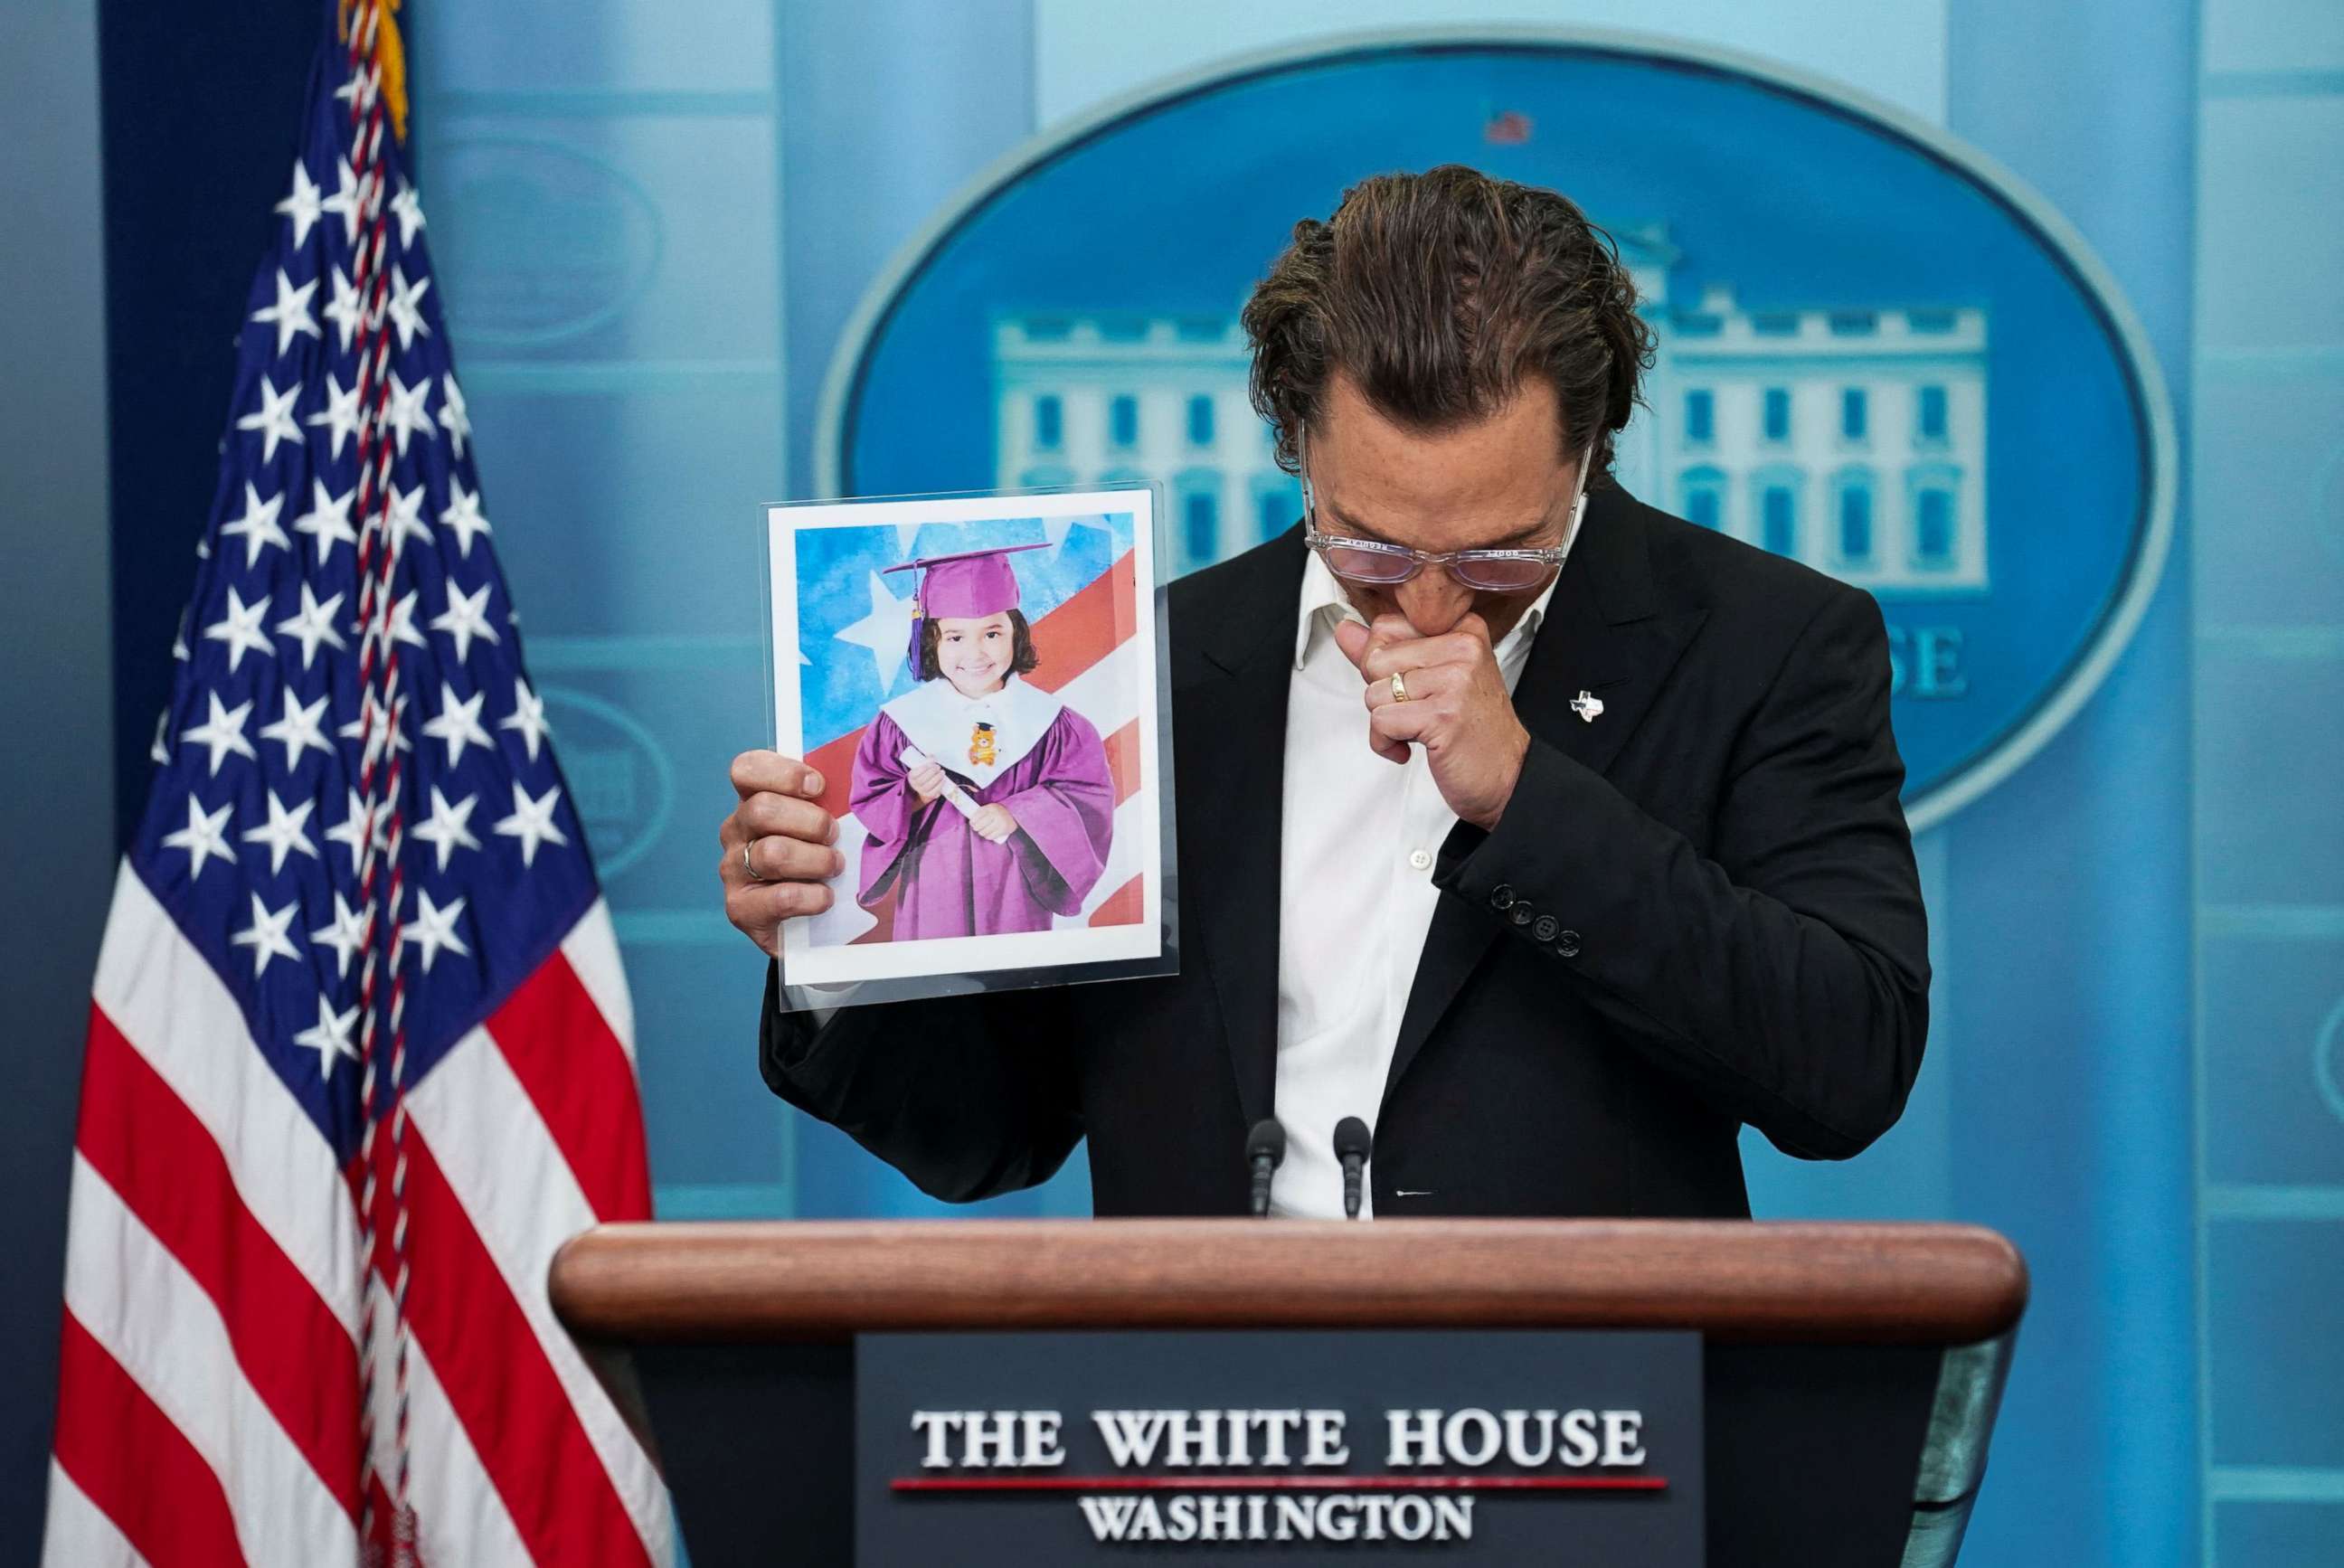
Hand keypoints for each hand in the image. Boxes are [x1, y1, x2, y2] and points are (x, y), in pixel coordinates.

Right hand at [721, 750, 843, 958]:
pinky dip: (812, 897)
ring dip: (817, 860)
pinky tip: (824, 898)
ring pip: (773, 853)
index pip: (746, 769)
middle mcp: (736, 831)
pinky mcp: (740, 908)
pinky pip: (780, 897)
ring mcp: (733, 869)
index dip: (783, 772)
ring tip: (835, 867)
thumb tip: (886, 780)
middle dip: (812, 822)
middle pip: (762, 809)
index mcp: (754, 800)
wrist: (809, 925)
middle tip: (835, 836)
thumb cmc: (822, 862)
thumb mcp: (829, 824)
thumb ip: (838, 799)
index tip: (819, 786)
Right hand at [907, 758, 947, 803]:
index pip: (915, 773)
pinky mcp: (928, 795)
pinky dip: (940, 786)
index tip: (932, 763)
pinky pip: (934, 792)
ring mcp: (921, 791)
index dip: (924, 767)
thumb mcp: (920, 767)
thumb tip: (931, 755)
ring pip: (929, 786)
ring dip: (937, 778)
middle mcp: (915, 785)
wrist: (922, 787)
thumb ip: (925, 761)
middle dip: (932, 772)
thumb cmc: (922, 774)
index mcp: (911, 777)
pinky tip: (943, 780)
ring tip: (942, 772)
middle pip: (923, 780)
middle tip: (938, 767)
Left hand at [969, 803, 1018, 843]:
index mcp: (991, 807)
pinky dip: (987, 836)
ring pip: (985, 831)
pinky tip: (987, 835)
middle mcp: (995, 813)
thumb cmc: (1000, 812)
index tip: (972, 823)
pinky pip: (991, 836)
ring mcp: (1000, 822)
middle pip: (980, 824)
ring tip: (981, 832)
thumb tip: (971, 818)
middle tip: (976, 828)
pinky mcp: (1003, 829)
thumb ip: (984, 811)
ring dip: (981, 833)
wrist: (1015, 814)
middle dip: (976, 828)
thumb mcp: (992, 808)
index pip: (977, 815)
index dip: (972, 821)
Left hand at [1334, 613, 1530, 830]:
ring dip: (1385, 723)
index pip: (1386, 626)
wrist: (1508, 776)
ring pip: (1374, 692)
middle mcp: (1463, 648)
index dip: (1383, 665)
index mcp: (1463, 630)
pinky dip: (1386, 744)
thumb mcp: (1432, 680)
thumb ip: (1388, 653)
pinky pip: (1380, 721)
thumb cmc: (1472, 730)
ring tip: (1417, 731)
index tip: (1411, 688)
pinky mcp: (1442, 715)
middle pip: (1375, 659)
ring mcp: (1455, 680)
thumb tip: (1345, 630)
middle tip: (1415, 712)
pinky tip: (1410, 749)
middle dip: (1382, 695)